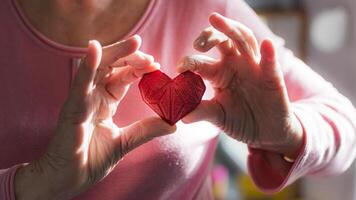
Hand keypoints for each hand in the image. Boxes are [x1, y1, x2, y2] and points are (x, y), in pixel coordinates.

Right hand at [15, 36, 175, 199]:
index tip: (156, 65)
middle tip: (147, 52)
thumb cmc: (91, 159)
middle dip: (129, 56)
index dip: (138, 68)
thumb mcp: (126, 141)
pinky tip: (95, 49)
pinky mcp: (72, 109)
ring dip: (114, 53)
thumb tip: (173, 123)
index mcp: (105, 101)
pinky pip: (79, 84)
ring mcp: (81, 100)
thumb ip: (147, 130)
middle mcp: (93, 96)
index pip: (122, 77)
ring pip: (96, 68)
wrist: (71, 179)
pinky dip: (87, 66)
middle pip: (110, 66)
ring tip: (133, 43)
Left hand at [177, 13, 302, 158]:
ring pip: (243, 40)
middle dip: (208, 36)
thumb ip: (201, 112)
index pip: (201, 61)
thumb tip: (181, 117)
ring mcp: (253, 67)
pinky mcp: (272, 76)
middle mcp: (234, 64)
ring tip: (216, 20)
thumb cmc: (239, 119)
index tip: (180, 67)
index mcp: (218, 73)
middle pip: (222, 41)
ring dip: (231, 29)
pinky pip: (270, 62)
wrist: (265, 132)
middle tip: (197, 43)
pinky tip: (266, 44)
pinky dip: (269, 52)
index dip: (190, 62)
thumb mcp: (218, 116)